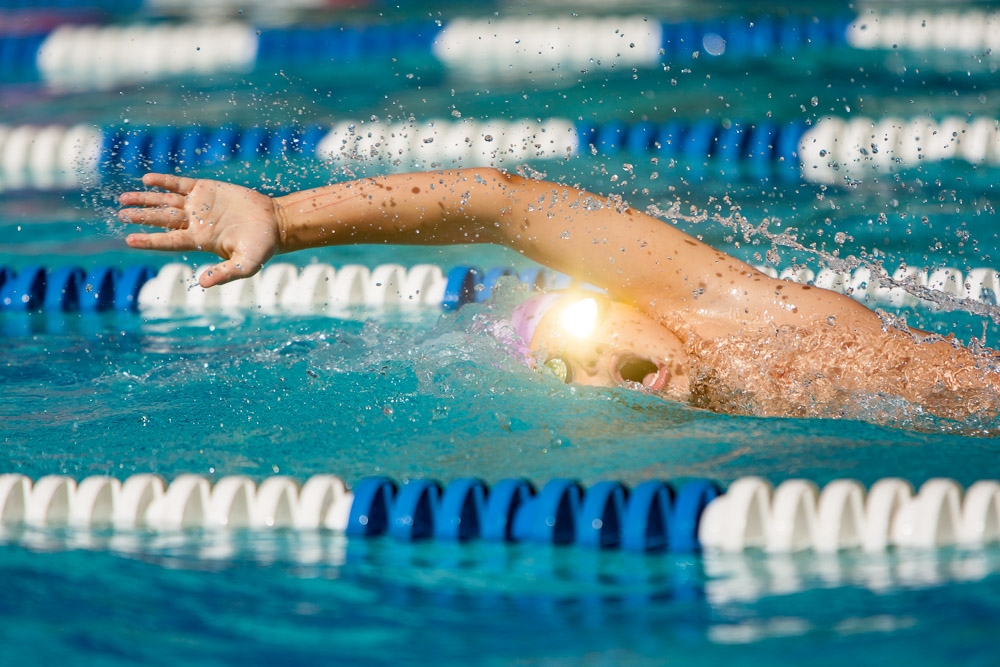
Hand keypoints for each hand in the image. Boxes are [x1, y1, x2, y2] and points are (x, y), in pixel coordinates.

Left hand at [118, 173, 279, 287]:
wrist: (275, 222)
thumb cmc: (262, 247)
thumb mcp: (246, 265)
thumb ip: (225, 274)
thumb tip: (202, 284)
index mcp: (200, 241)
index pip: (168, 241)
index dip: (149, 240)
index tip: (129, 240)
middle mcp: (194, 223)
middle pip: (161, 219)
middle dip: (140, 216)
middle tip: (120, 215)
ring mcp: (198, 205)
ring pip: (165, 201)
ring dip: (145, 199)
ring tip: (123, 198)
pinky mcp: (206, 189)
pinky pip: (180, 184)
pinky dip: (164, 181)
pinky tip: (147, 180)